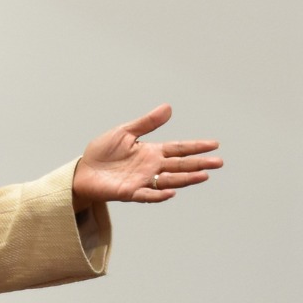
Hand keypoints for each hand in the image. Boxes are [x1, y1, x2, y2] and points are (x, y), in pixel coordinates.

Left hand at [72, 105, 221, 206]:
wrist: (83, 171)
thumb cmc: (103, 152)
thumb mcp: (125, 132)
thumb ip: (147, 123)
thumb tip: (168, 108)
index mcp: (152, 152)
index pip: (179, 149)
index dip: (196, 147)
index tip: (214, 145)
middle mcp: (151, 168)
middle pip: (180, 165)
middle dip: (199, 164)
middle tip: (219, 163)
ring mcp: (142, 181)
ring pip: (169, 181)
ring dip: (186, 179)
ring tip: (203, 175)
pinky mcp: (129, 193)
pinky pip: (147, 195)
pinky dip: (159, 194)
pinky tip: (171, 191)